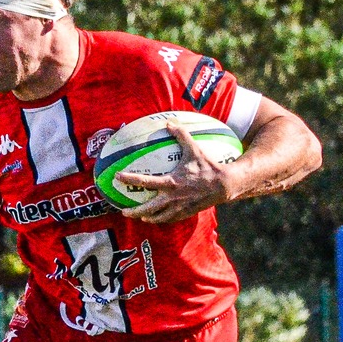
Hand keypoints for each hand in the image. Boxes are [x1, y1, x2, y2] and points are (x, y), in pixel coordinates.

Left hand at [118, 123, 232, 224]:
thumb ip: (181, 135)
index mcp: (171, 182)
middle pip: (148, 209)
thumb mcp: (194, 149)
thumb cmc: (208, 166)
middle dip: (134, 212)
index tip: (117, 177)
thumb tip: (169, 122)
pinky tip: (157, 217)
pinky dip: (162, 219)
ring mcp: (179, 208)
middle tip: (124, 211)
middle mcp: (172, 197)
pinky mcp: (186, 213)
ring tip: (140, 216)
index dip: (129, 178)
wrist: (224, 185)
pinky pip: (170, 219)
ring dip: (147, 218)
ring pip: (158, 218)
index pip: (145, 181)